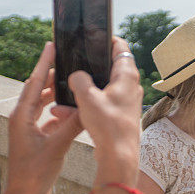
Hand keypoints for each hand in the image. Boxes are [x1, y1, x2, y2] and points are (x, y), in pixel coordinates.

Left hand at [6, 42, 82, 193]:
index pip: (34, 82)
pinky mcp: (34, 138)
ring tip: (70, 82)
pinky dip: (58, 112)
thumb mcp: (57, 146)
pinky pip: (47, 118)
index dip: (43, 63)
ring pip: (42, 104)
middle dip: (51, 76)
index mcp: (21, 116)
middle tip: (66, 60)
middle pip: (37, 89)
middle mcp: (21, 119)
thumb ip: (72, 124)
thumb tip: (87, 107)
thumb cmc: (35, 173)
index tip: (51, 45)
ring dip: (55, 94)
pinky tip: (72, 111)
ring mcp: (26, 129)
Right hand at [58, 37, 142, 182]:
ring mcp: (125, 101)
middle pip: (109, 67)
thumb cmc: (108, 126)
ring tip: (64, 94)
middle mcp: (130, 86)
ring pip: (102, 88)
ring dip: (83, 90)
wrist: (119, 157)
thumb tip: (76, 75)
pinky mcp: (119, 115)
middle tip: (73, 65)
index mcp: (127, 75)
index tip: (93, 37)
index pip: (120, 47)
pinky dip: (86, 105)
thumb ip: (79, 80)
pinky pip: (100, 104)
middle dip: (89, 68)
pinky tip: (67, 112)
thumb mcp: (88, 97)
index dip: (107, 40)